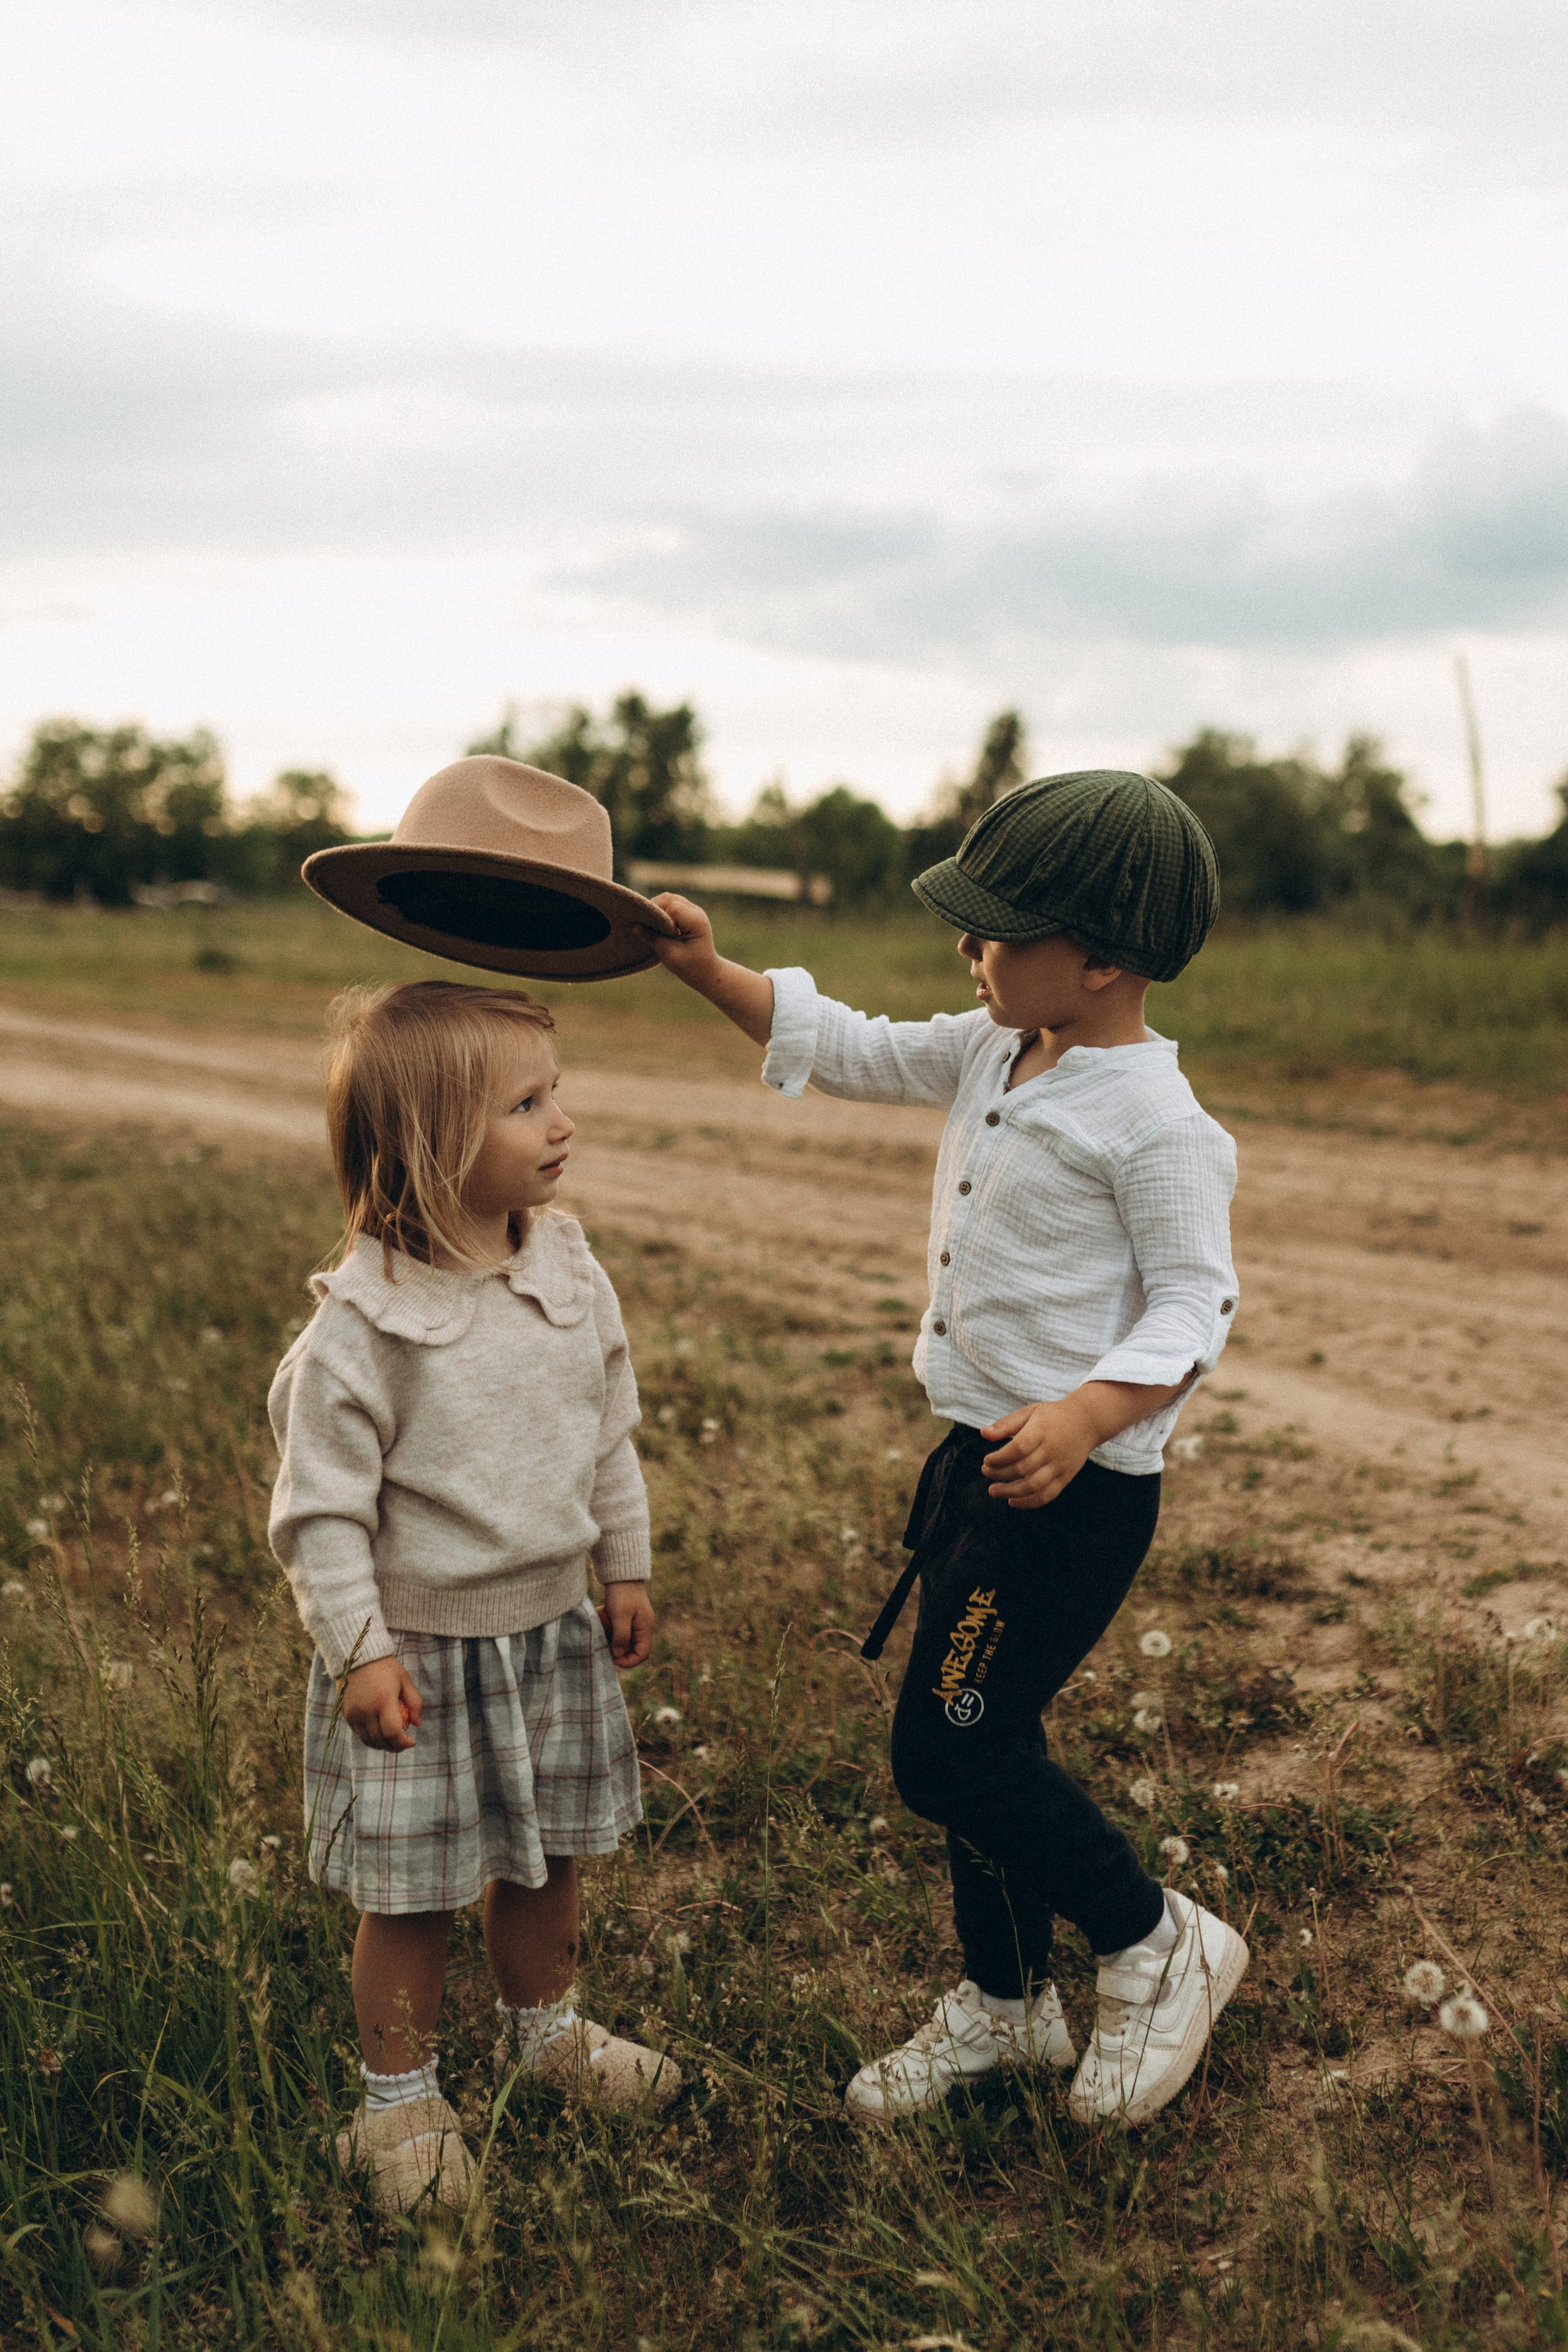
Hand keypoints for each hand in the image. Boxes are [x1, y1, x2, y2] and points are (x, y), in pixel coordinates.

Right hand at [341, 1656, 421, 1750]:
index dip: (403, 1743)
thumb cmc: (385, 1667)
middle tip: (404, 1744)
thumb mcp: (405, 1680)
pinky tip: (379, 1734)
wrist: (357, 1657)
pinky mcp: (346, 1714)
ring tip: (392, 1742)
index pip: (393, 1732)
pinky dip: (370, 1739)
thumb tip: (417, 1724)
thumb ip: (414, 1702)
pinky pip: (359, 1734)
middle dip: (395, 1747)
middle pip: (380, 1740)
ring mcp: (353, 1713)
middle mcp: (366, 1709)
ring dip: (382, 1746)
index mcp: (383, 1700)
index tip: (412, 1742)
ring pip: (368, 1741)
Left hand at [598, 1582, 654, 1669]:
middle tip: (603, 1647)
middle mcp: (642, 1627)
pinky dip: (609, 1630)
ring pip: (622, 1640)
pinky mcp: (626, 1617)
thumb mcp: (620, 1616)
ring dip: (611, 1639)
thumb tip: (618, 1656)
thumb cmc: (622, 1593)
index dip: (628, 1661)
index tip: (612, 1658)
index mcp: (645, 1628)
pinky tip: (601, 1623)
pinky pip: (617, 1630)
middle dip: (617, 1650)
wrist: (621, 1572)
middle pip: (632, 1649)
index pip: (642, 1655)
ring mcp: (634, 1622)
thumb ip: (621, 1637)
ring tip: (601, 1633)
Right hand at [637, 893, 720, 986]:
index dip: (659, 916)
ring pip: (668, 899)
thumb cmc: (690, 966)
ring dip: (656, 910)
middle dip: (654, 909)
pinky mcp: (687, 913)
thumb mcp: (670, 955)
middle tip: (645, 925)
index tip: (653, 931)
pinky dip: (660, 912)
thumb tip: (634, 926)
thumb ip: (653, 939)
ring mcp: (692, 911)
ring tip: (650, 926)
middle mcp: (696, 912)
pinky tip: (656, 925)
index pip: (673, 908)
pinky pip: (670, 904)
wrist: (706, 971)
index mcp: (697, 921)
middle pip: (669, 898)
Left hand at [980, 1397, 1098, 1509]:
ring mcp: (1060, 1465)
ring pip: (1034, 1485)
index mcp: (1041, 1431)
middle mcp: (1052, 1450)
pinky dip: (1029, 1502)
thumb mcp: (1030, 1412)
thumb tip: (983, 1434)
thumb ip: (1006, 1424)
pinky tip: (1013, 1501)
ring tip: (994, 1491)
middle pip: (1023, 1468)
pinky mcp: (1066, 1477)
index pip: (1018, 1448)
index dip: (1000, 1458)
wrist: (1087, 1421)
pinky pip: (1048, 1495)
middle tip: (986, 1472)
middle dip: (1000, 1474)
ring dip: (1011, 1492)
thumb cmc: (1053, 1416)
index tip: (986, 1461)